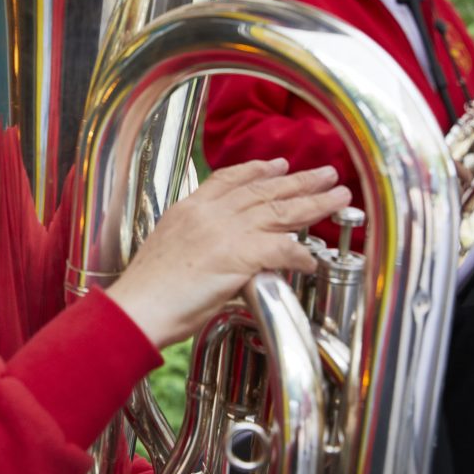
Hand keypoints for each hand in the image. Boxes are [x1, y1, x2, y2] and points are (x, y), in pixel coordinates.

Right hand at [107, 158, 350, 348]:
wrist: (136, 308)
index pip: (229, 179)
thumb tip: (218, 255)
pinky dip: (300, 254)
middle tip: (325, 173)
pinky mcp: (237, 255)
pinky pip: (281, 248)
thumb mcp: (171, 251)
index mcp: (190, 208)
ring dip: (313, 202)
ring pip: (280, 210)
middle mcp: (209, 213)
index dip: (257, 170)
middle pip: (263, 190)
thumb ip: (198, 243)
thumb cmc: (148, 292)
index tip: (277, 164)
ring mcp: (224, 231)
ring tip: (337, 195)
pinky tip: (313, 260)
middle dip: (298, 180)